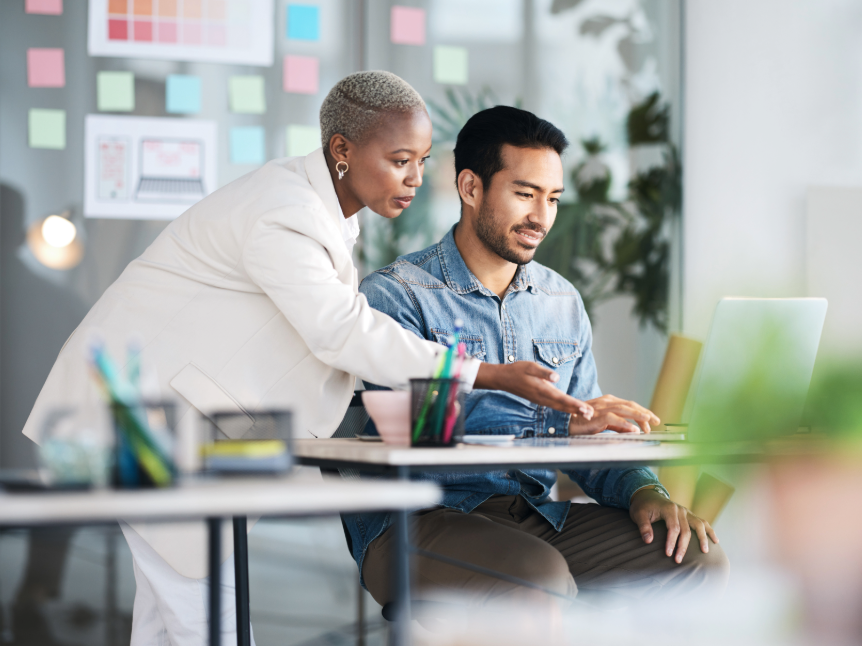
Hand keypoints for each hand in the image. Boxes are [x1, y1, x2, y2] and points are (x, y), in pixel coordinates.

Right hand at [475, 362, 593, 418]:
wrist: (503, 378)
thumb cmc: (517, 370)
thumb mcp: (530, 366)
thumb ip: (543, 372)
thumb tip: (556, 377)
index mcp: (541, 389)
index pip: (561, 398)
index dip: (574, 404)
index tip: (585, 408)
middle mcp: (542, 397)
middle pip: (563, 406)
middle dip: (577, 410)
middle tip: (590, 414)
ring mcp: (541, 400)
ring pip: (559, 407)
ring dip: (572, 410)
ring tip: (585, 414)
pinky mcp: (540, 399)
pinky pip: (555, 406)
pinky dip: (565, 408)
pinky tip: (572, 409)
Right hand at [568, 394, 658, 434]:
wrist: (565, 422)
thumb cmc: (582, 422)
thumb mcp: (603, 423)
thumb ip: (618, 425)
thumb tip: (633, 429)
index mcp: (609, 402)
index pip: (630, 405)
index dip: (642, 412)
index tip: (651, 421)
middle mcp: (607, 402)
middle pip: (630, 405)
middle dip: (645, 412)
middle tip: (656, 421)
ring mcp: (602, 408)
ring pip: (624, 409)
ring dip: (638, 415)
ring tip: (649, 421)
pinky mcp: (597, 416)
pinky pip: (614, 419)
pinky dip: (625, 424)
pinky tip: (634, 430)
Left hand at [629, 488, 718, 562]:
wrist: (647, 495)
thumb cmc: (642, 506)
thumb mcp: (638, 514)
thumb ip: (643, 526)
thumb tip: (648, 541)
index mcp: (669, 509)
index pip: (673, 528)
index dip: (671, 542)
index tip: (668, 554)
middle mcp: (680, 510)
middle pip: (686, 530)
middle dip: (683, 546)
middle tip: (678, 560)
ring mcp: (686, 512)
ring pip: (698, 525)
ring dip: (702, 538)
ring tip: (705, 551)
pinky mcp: (688, 515)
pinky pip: (702, 522)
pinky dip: (709, 531)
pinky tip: (715, 541)